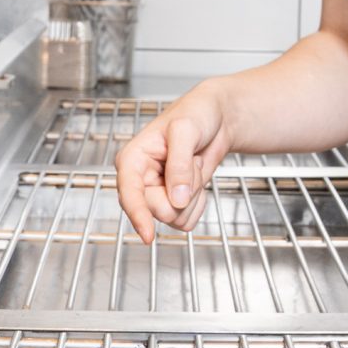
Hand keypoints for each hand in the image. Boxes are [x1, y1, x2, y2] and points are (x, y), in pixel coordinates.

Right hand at [113, 87, 230, 241]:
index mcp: (133, 159)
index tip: (147, 235)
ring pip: (174, 218)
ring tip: (193, 166)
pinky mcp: (174, 202)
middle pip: (158, 210)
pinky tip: (197, 180)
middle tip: (191, 163)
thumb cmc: (196, 113)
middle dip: (183, 193)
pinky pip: (186, 220)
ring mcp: (158, 193)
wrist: (217, 118)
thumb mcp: (186, 130)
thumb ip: (180, 164)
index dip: (138, 214)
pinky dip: (199, 204)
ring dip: (193, 196)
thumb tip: (177, 198)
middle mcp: (141, 180)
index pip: (129, 193)